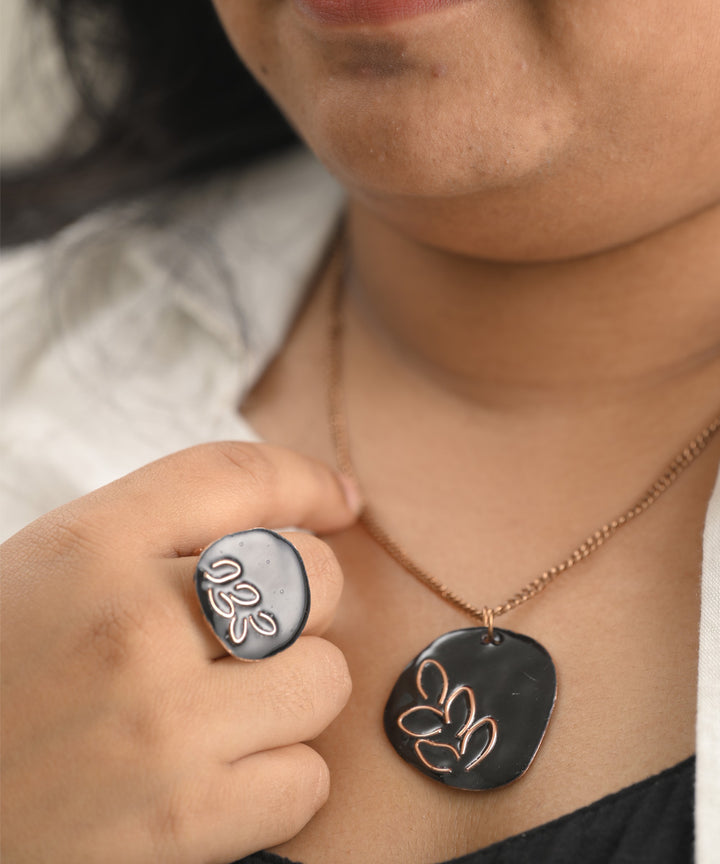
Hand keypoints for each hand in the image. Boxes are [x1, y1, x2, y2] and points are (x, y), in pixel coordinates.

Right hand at [0, 442, 359, 863]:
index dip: (308, 481)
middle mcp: (131, 626)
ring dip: (295, 692)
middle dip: (304, 599)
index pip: (239, 476)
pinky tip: (225, 773)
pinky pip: (308, 779)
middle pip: (310, 576)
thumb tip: (300, 519)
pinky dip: (283, 778)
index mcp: (89, 547)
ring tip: (233, 707)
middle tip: (260, 629)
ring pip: (325, 678)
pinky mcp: (181, 826)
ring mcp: (162, 728)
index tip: (340, 503)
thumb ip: (158, 536)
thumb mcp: (51, 572)